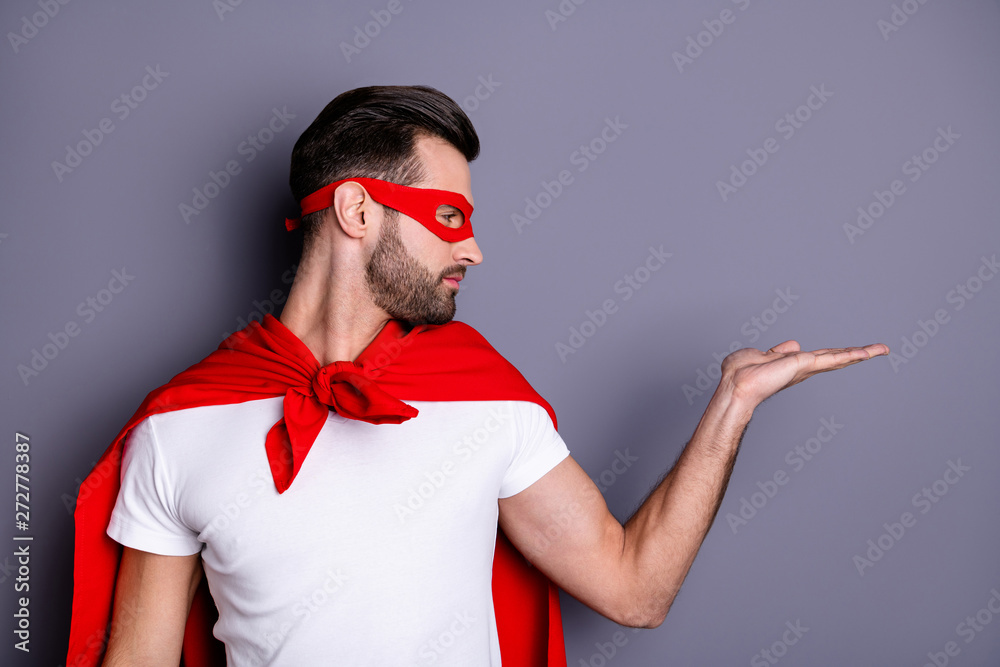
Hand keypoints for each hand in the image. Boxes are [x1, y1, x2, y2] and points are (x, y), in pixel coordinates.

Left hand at [720, 340, 889, 409]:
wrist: (736, 384)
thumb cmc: (740, 373)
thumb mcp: (760, 356)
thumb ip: (777, 352)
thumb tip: (793, 344)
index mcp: (793, 365)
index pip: (819, 357)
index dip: (835, 354)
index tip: (850, 352)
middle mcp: (802, 368)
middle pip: (835, 358)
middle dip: (856, 354)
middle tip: (879, 349)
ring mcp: (805, 367)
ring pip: (838, 358)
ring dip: (861, 353)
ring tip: (882, 349)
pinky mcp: (805, 364)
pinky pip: (832, 358)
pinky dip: (851, 355)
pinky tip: (867, 353)